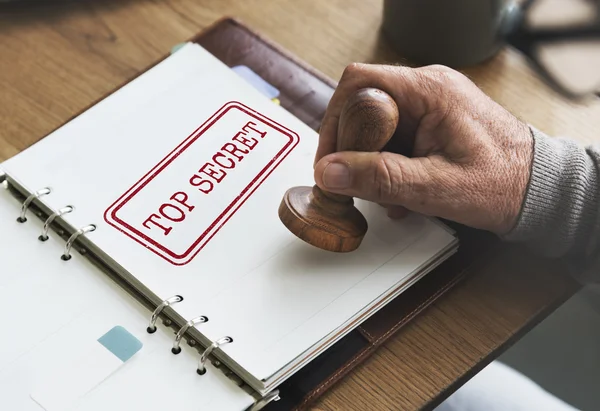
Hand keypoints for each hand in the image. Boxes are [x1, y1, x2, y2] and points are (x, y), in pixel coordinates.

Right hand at [313, 63, 533, 235]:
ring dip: (372, 163)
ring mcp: (430, 105)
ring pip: (376, 127)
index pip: (359, 85)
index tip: (331, 160)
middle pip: (363, 107)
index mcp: (430, 91)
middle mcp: (428, 89)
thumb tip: (330, 172)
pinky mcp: (432, 122)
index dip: (335, 122)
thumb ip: (379, 178)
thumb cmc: (503, 184)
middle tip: (357, 183)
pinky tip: (401, 191)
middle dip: (354, 150)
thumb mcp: (435, 187)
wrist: (538, 190)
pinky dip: (388, 165)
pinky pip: (394, 137)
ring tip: (389, 194)